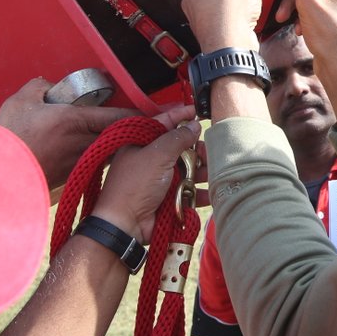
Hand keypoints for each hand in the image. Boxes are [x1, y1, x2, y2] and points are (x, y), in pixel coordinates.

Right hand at [0, 78, 138, 189]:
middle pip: (120, 137)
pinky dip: (100, 156)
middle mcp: (83, 143)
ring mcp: (78, 162)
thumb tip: (49, 87)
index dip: (139, 115)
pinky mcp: (70, 176)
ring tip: (125, 137)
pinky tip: (97, 152)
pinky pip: (94, 163)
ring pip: (109, 151)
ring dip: (118, 144)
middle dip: (134, 131)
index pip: (119, 116)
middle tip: (147, 126)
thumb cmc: (8, 139)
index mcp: (75, 121)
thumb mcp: (21, 101)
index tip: (156, 113)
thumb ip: (40, 88)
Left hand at [91, 105, 200, 242]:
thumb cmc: (134, 187)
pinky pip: (189, 191)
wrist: (125, 225)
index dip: (180, 116)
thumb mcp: (157, 155)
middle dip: (196, 148)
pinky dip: (200, 192)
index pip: (163, 123)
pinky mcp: (167, 198)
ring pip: (187, 169)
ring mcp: (159, 180)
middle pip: (179, 148)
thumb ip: (178, 138)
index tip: (196, 110)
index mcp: (141, 144)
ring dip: (201, 171)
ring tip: (211, 173)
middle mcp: (150, 160)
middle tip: (207, 150)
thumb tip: (194, 125)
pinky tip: (210, 193)